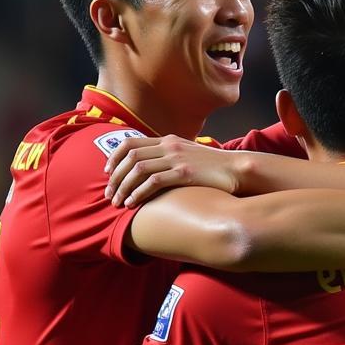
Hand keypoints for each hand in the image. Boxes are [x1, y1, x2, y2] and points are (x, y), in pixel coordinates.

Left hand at [104, 136, 241, 205]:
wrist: (237, 169)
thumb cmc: (213, 167)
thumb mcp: (188, 155)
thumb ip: (169, 158)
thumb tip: (152, 169)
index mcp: (168, 140)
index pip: (130, 143)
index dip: (114, 157)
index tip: (107, 173)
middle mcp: (169, 146)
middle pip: (130, 157)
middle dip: (115, 177)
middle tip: (109, 194)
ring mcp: (177, 159)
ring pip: (138, 170)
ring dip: (124, 187)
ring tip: (118, 202)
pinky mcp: (185, 173)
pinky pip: (153, 182)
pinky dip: (139, 193)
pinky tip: (133, 204)